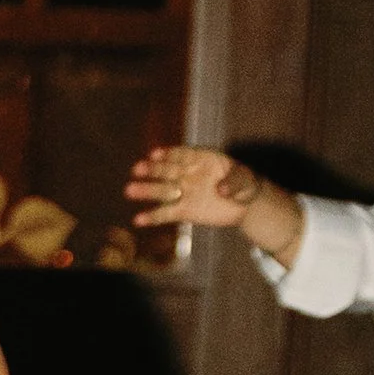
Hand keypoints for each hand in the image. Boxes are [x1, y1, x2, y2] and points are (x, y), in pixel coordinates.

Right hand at [127, 145, 303, 263]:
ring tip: (129, 190)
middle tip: (137, 169)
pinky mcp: (184, 211)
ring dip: (146, 191)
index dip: (169, 154)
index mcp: (201, 160)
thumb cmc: (244, 184)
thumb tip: (220, 190)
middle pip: (167, 171)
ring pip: (163, 191)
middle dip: (153, 170)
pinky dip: (152, 217)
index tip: (155, 154)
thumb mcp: (244, 178)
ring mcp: (184, 193)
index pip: (183, 155)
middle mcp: (188, 174)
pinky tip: (138, 220)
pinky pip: (166, 214)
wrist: (244, 203)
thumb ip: (233, 181)